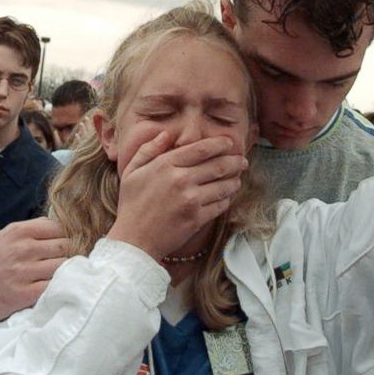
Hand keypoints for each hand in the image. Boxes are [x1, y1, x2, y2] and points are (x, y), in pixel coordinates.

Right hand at [0, 218, 68, 340]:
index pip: (60, 228)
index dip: (70, 237)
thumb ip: (34, 229)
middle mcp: (22, 248)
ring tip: (69, 275)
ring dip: (69, 271)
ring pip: (62, 266)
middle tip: (74, 262)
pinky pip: (53, 286)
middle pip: (64, 246)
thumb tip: (65, 227)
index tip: (73, 245)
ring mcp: (23, 272)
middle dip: (72, 254)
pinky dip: (60, 287)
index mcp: (19, 231)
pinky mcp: (24, 294)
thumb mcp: (8, 236)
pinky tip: (59, 288)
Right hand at [107, 132, 247, 261]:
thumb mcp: (131, 171)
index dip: (219, 144)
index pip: (201, 149)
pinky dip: (227, 199)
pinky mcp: (197, 218)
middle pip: (218, 165)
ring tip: (238, 178)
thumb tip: (166, 134)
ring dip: (234, 180)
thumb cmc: (131, 204)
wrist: (134, 239)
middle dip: (234, 161)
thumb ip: (148, 149)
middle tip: (242, 161)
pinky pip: (220, 205)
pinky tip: (227, 196)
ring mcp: (190, 200)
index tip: (229, 143)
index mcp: (166, 165)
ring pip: (223, 185)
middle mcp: (181, 179)